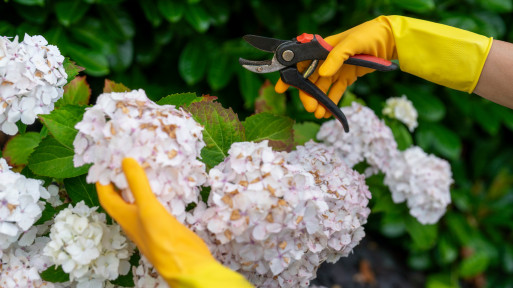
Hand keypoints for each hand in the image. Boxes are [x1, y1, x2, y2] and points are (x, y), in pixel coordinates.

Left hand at [96, 158, 252, 287]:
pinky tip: (165, 185)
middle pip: (122, 197)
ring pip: (139, 200)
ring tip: (145, 166)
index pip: (106, 196)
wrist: (188, 265)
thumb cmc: (164, 240)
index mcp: (124, 217)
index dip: (103, 179)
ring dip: (139, 185)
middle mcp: (134, 220)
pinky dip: (156, 192)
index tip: (106, 161)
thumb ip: (137, 184)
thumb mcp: (148, 208)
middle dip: (121, 178)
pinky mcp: (165, 225)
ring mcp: (150, 223)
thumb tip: (125, 161)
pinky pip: (155, 204)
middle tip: (127, 158)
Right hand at [276, 16, 492, 117]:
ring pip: (322, 88)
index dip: (290, 75)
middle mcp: (326, 59)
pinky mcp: (347, 77)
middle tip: (309, 107)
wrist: (390, 40)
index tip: (280, 88)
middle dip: (307, 94)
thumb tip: (323, 73)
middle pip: (310, 79)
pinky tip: (326, 112)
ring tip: (317, 113)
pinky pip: (335, 91)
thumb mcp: (352, 43)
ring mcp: (337, 68)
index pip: (301, 63)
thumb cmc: (369, 35)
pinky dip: (330, 102)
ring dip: (318, 100)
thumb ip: (336, 57)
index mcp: (323, 48)